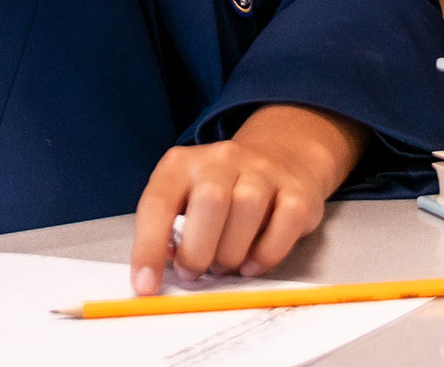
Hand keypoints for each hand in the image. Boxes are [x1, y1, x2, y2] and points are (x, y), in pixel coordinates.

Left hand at [127, 104, 367, 294]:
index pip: (158, 202)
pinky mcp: (297, 189)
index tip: (146, 286)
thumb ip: (169, 230)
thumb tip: (158, 273)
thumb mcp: (184, 199)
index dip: (149, 247)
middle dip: (198, 251)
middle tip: (195, 272)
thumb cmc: (221, 193)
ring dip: (231, 253)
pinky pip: (286, 221)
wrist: (281, 157)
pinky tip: (252, 263)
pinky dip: (266, 254)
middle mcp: (222, 159)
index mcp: (182, 164)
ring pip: (247, 207)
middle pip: (209, 201)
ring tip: (225, 265)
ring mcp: (263, 170)